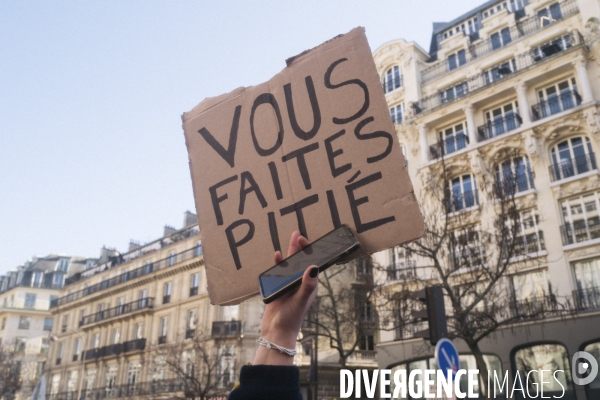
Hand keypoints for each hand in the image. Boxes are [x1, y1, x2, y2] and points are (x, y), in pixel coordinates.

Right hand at [253, 231, 317, 364]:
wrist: (276, 332)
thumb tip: (314, 267)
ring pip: (290, 266)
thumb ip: (307, 284)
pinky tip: (277, 257)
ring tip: (289, 239)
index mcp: (309, 285)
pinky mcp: (278, 289)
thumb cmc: (291, 318)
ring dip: (290, 253)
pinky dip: (278, 264)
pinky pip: (279, 273)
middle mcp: (300, 283)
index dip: (309, 251)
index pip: (312, 263)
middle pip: (301, 261)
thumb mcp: (300, 300)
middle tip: (297, 233)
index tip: (304, 240)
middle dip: (300, 247)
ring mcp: (289, 286)